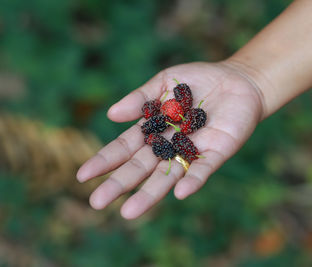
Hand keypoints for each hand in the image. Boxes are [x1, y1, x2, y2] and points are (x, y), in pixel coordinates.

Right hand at [76, 61, 264, 219]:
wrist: (237, 80)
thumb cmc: (197, 80)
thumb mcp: (164, 82)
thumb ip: (140, 98)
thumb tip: (111, 114)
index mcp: (152, 129)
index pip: (123, 148)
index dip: (104, 161)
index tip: (82, 176)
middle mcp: (168, 145)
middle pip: (140, 167)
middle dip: (118, 184)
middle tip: (96, 203)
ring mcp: (191, 151)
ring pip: (167, 176)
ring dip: (149, 194)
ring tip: (129, 213)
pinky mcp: (217, 152)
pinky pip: (203, 169)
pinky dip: (193, 181)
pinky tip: (180, 193)